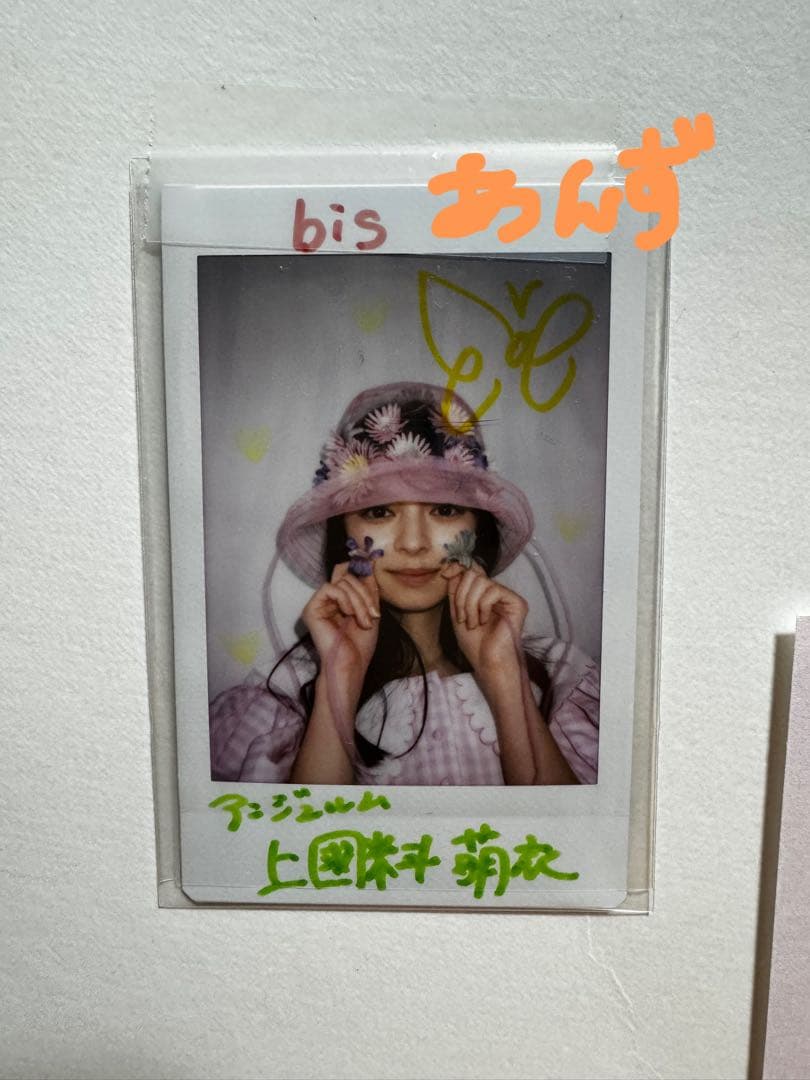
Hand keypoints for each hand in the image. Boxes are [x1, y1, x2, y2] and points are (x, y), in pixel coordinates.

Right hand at [302, 562, 380, 686]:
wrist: (351, 665)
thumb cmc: (361, 644)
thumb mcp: (371, 610)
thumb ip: (369, 587)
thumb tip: (369, 561)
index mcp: (340, 600)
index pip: (347, 573)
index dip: (360, 569)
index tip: (373, 564)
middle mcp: (327, 600)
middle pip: (346, 575)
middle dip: (365, 592)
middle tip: (375, 614)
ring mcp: (318, 604)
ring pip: (341, 581)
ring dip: (359, 600)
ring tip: (365, 621)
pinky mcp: (311, 608)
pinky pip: (330, 588)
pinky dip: (345, 599)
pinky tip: (349, 615)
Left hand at [441, 563, 527, 684]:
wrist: (486, 662)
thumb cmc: (473, 643)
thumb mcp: (457, 612)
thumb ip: (455, 591)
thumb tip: (451, 568)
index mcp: (483, 594)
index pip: (470, 571)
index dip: (457, 568)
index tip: (444, 573)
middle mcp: (497, 592)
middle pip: (473, 573)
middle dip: (461, 596)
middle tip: (462, 617)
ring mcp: (507, 596)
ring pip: (481, 581)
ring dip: (470, 604)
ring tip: (472, 623)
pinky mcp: (517, 602)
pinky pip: (493, 590)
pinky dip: (482, 607)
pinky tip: (483, 621)